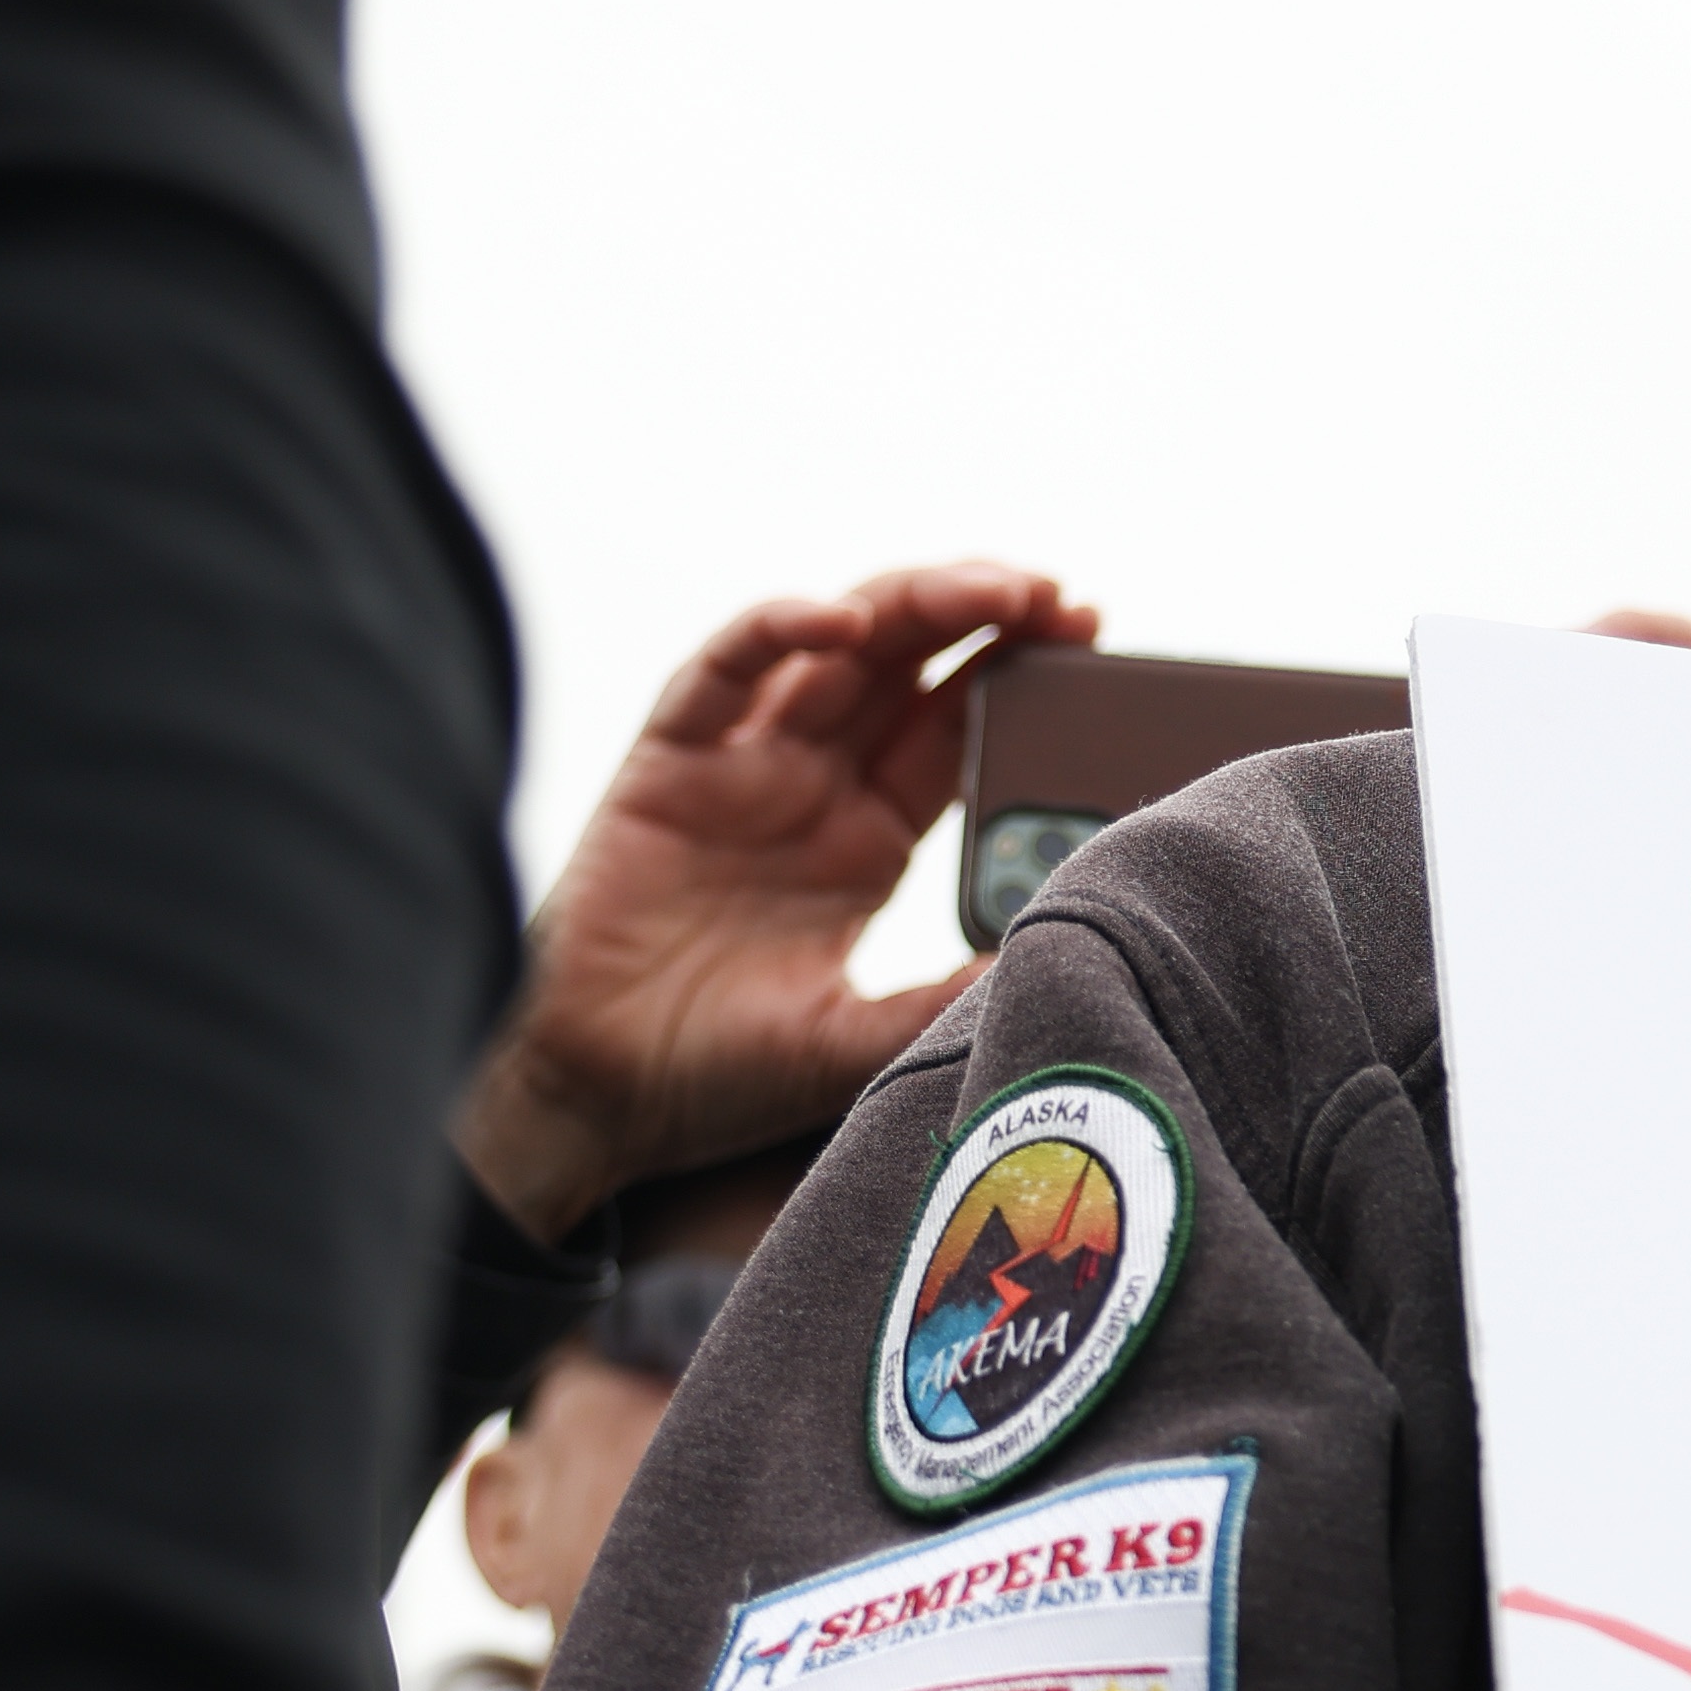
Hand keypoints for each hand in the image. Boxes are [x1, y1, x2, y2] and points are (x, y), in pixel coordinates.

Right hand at [454, 559, 1093, 1232]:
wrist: (602, 1100)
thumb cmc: (726, 1077)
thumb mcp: (862, 1044)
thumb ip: (945, 1002)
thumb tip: (1047, 962)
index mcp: (870, 836)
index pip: (956, 723)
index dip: (1017, 671)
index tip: (1089, 635)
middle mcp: (811, 782)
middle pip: (908, 662)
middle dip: (983, 614)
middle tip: (1060, 597)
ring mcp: (740, 764)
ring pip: (833, 643)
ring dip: (910, 603)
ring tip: (990, 590)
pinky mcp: (667, 762)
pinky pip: (721, 671)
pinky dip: (778, 629)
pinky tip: (842, 620)